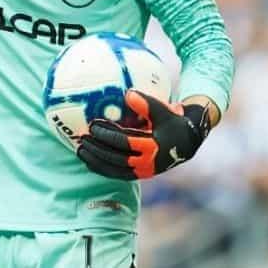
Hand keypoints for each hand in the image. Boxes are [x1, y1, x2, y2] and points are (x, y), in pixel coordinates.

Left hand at [77, 89, 210, 179]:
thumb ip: (145, 103)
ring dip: (96, 161)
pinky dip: (103, 169)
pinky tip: (89, 161)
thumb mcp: (162, 111)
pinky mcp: (140, 175)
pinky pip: (118, 174)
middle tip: (82, 138)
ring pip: (114, 169)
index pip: (124, 142)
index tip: (92, 126)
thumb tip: (127, 94)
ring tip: (80, 150)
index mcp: (153, 147)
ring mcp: (143, 171)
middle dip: (97, 149)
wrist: (187, 142)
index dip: (107, 135)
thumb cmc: (171, 121)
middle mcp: (147, 163)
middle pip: (116, 158)